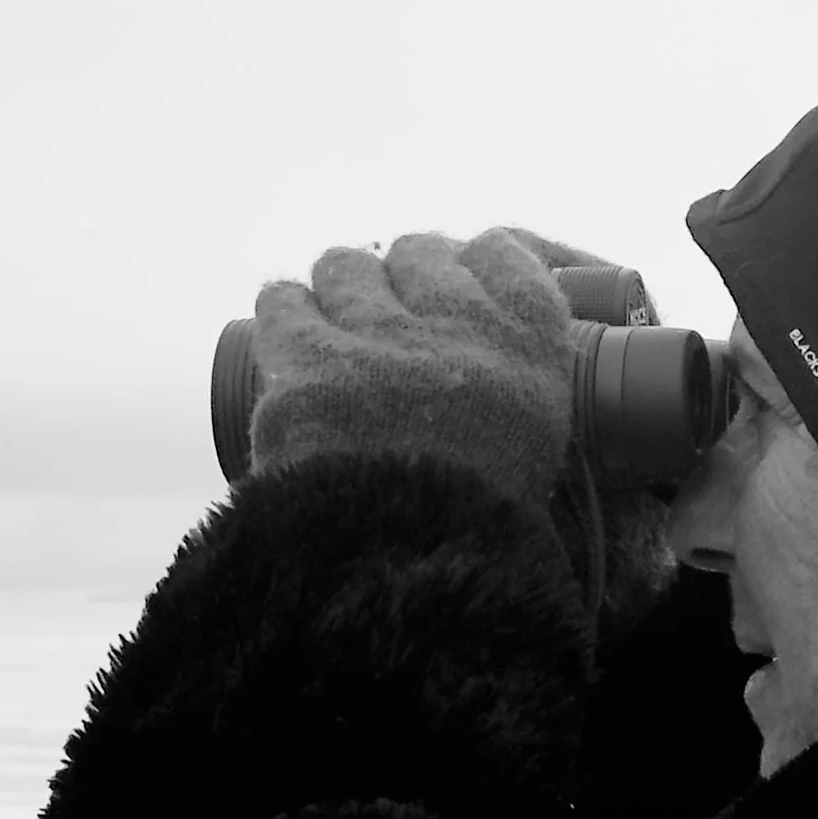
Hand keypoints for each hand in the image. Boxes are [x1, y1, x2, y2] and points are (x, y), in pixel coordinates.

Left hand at [247, 230, 576, 508]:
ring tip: (337, 333)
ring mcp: (378, 331)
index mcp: (528, 344)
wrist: (401, 569)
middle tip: (391, 319)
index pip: (502, 250)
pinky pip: (282, 297)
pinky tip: (289, 344)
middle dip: (402, 276)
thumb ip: (513, 390)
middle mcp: (458, 322)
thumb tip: (482, 362)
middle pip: (420, 250)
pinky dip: (284, 317)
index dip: (472, 264)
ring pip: (346, 264)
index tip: (459, 285)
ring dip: (340, 291)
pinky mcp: (306, 353)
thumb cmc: (474, 521)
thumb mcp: (535, 450)